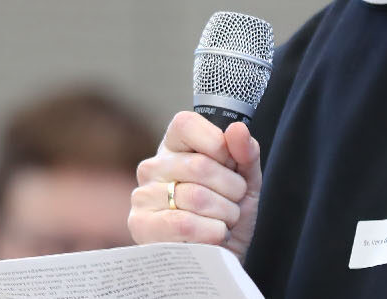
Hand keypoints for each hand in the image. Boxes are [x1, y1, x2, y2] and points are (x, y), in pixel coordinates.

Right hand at [127, 111, 263, 258]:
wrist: (220, 263)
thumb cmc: (227, 218)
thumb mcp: (245, 182)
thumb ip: (245, 153)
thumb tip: (238, 130)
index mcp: (174, 148)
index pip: (185, 124)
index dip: (215, 143)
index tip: (230, 162)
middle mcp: (152, 167)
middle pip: (200, 164)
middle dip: (231, 190)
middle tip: (233, 203)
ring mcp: (143, 196)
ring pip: (196, 196)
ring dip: (224, 214)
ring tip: (223, 223)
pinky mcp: (140, 226)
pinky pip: (185, 224)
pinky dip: (211, 233)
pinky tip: (213, 237)